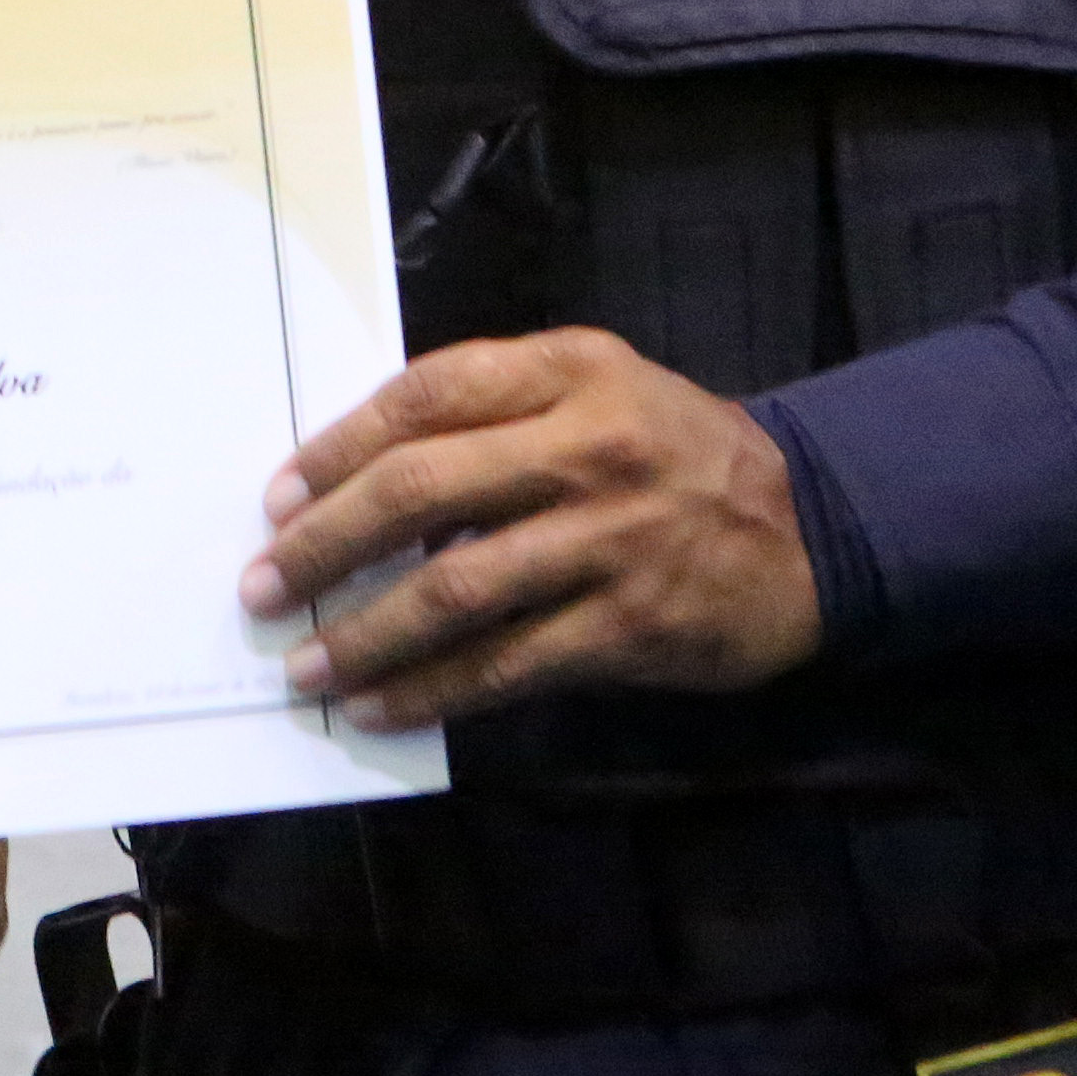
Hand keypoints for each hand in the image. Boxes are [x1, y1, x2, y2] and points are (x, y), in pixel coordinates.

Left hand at [238, 328, 823, 730]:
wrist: (812, 527)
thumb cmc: (676, 452)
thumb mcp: (601, 387)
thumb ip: (499, 408)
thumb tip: (364, 471)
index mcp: (570, 370)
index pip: (425, 396)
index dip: (338, 447)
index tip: (279, 496)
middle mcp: (587, 445)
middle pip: (423, 488)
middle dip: (326, 542)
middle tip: (264, 585)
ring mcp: (611, 538)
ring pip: (456, 588)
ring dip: (366, 632)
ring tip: (306, 662)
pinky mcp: (629, 624)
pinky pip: (508, 663)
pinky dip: (433, 689)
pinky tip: (382, 705)